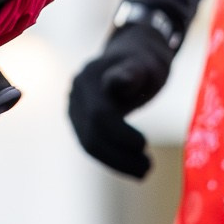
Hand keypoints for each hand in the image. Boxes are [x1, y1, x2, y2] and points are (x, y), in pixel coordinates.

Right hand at [69, 22, 177, 178]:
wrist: (132, 52)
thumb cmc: (144, 60)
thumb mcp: (145, 63)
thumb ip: (131, 73)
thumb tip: (116, 83)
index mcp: (89, 79)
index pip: (100, 116)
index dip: (120, 135)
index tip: (145, 145)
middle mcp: (76, 94)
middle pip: (92, 134)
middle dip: (120, 155)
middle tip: (149, 168)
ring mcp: (74, 108)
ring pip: (89, 144)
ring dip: (116, 162)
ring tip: (145, 171)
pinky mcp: (80, 120)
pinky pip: (91, 144)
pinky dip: (111, 158)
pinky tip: (132, 166)